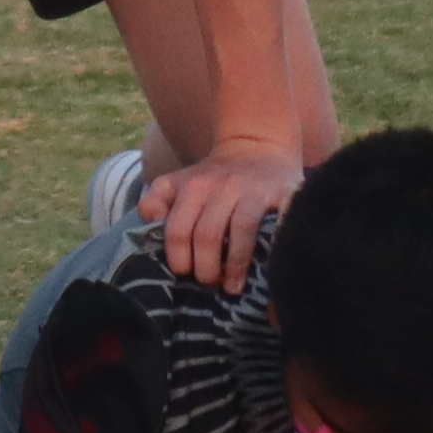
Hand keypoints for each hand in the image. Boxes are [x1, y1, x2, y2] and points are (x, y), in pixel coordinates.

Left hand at [145, 143, 303, 291]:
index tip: (185, 274)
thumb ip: (157, 200)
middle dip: (206, 269)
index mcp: (191, 186)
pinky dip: (269, 249)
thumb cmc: (215, 177)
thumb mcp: (180, 182)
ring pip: (239, 232)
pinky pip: (276, 226)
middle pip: (206, 235)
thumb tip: (151, 223)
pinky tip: (264, 270)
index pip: (177, 230)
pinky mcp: (281, 194)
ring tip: (232, 288)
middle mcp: (220, 186)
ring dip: (234, 267)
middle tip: (209, 284)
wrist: (258, 144)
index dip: (178, 259)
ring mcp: (251, 190)